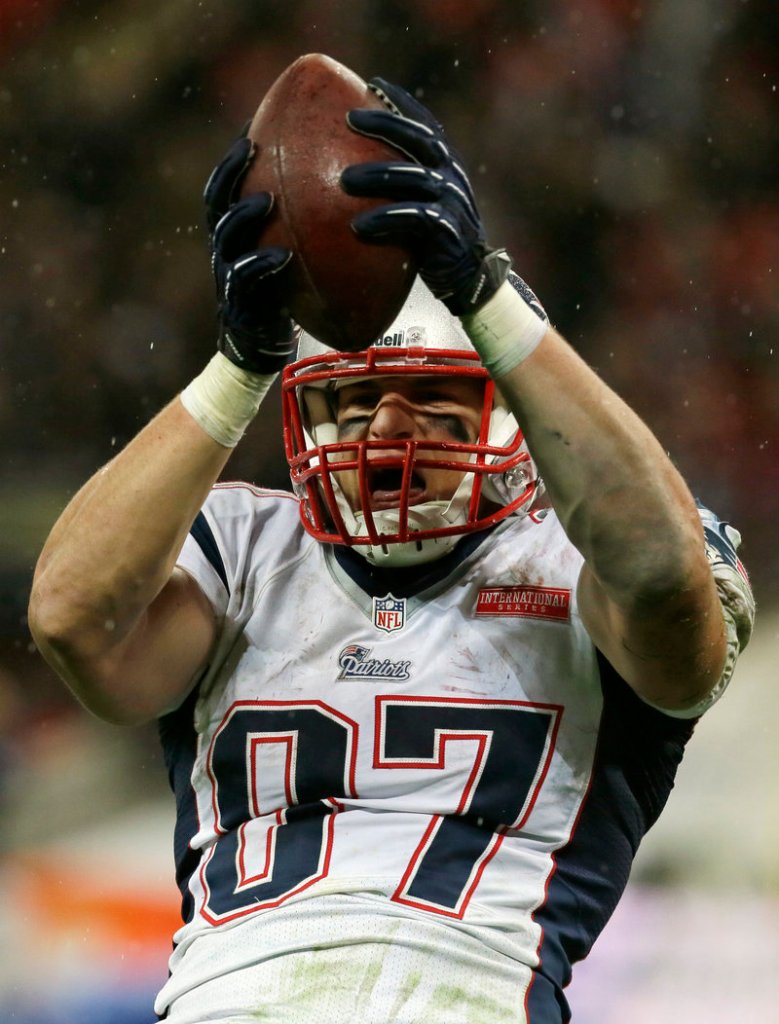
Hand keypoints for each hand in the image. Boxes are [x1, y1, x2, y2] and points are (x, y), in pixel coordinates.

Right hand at [204, 135, 293, 372]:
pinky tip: (282, 256)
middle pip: (216, 201)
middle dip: (230, 173)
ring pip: (225, 238)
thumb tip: (348, 179)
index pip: (227, 184)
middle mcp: (226, 248)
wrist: (267, 344)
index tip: (256, 125)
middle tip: (252, 148)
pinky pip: (244, 282)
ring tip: (265, 199)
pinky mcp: (240, 306)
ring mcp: (228, 276)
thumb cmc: (288, 291)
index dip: (235, 155)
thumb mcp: (295, 251)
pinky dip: (260, 266)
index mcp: (237, 231)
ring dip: (243, 215)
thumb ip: (307, 221)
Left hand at [341, 77, 510, 315]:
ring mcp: (451, 201)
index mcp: (447, 164)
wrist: (467, 279)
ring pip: (412, 176)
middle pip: (419, 138)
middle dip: (385, 123)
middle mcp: (452, 175)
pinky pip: (412, 218)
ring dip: (376, 175)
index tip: (374, 82)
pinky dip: (384, 219)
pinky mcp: (446, 229)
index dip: (402, 101)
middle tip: (351, 118)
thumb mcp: (421, 204)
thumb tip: (348, 171)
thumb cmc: (433, 241)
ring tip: (344, 180)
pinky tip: (358, 226)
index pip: (425, 124)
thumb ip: (401, 186)